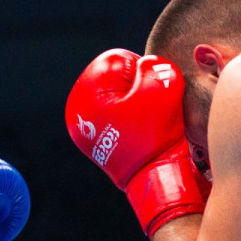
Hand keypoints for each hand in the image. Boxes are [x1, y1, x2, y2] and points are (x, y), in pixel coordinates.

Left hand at [66, 49, 208, 236]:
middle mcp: (77, 111)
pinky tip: (143, 132)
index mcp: (86, 94)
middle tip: (152, 107)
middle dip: (138, 87)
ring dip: (137, 103)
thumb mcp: (162, 89)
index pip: (119, 61)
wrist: (154, 180)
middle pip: (115, 79)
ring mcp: (85, 129)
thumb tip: (150, 66)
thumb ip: (157, 66)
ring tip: (149, 121)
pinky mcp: (96, 142)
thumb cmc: (155, 135)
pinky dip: (132, 120)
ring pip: (118, 98)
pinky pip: (118, 118)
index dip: (144, 72)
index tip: (154, 92)